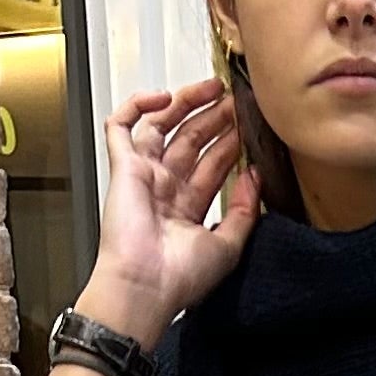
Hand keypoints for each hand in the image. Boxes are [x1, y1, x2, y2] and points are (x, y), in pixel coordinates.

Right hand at [87, 79, 258, 343]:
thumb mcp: (228, 245)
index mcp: (187, 209)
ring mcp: (143, 176)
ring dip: (186, 104)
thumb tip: (253, 176)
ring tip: (213, 89)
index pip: (211, 166)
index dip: (230, 144)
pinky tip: (162, 97)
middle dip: (214, 119)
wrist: (145, 286)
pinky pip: (121, 126)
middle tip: (235, 102)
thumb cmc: (179, 278)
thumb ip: (244, 211)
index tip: (249, 128)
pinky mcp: (123, 167)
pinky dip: (137, 106)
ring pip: (162, 126)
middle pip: (191, 141)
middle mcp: (164, 189)